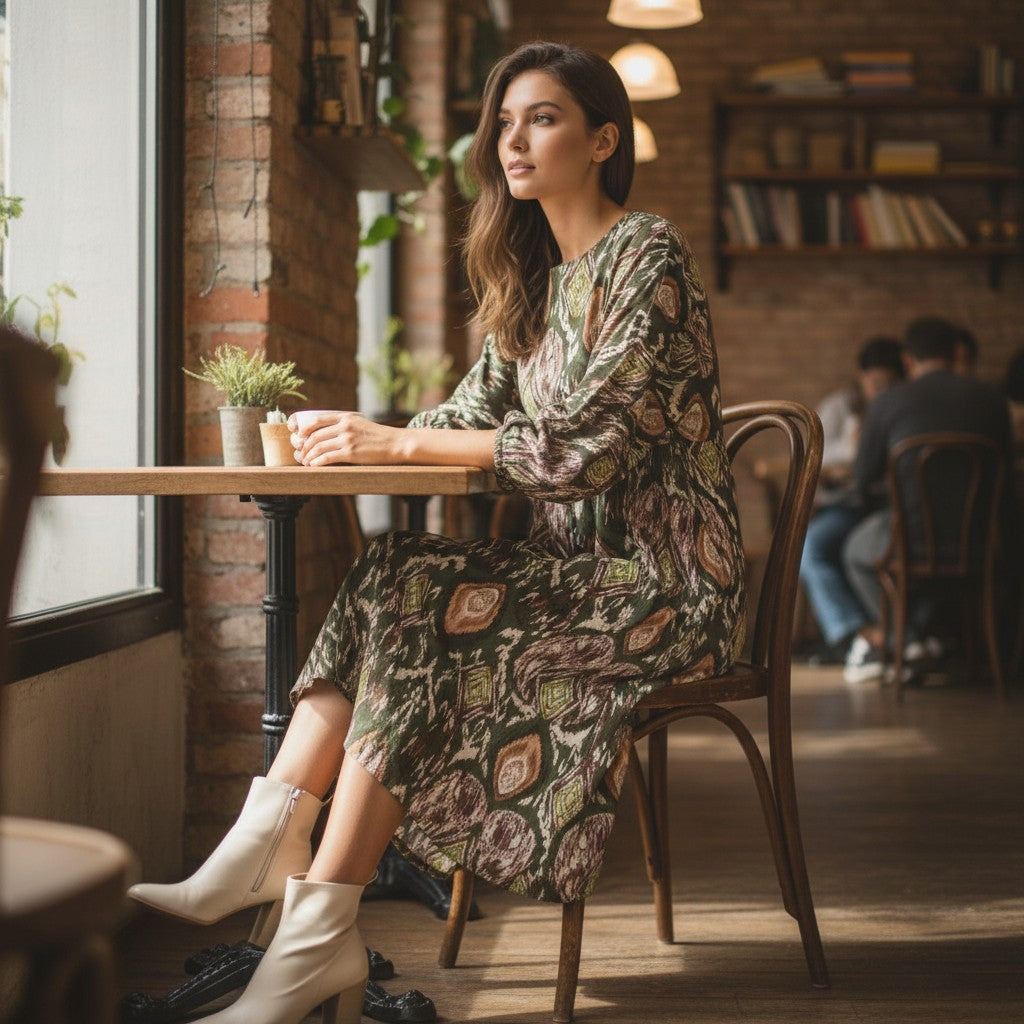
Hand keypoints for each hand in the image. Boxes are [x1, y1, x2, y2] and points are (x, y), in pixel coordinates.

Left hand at [287, 410, 403, 466]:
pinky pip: (327, 458)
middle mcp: (344, 426)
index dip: (303, 428)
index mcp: (345, 417)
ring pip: (318, 447)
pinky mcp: (351, 453)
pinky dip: (317, 463)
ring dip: (308, 456)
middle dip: (303, 446)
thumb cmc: (378, 436)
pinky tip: (314, 466)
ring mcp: (347, 439)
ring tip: (305, 462)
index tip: (298, 436)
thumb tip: (325, 433)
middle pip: (314, 435)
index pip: (316, 419)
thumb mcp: (359, 424)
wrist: (396, 443)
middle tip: (300, 454)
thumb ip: (343, 425)